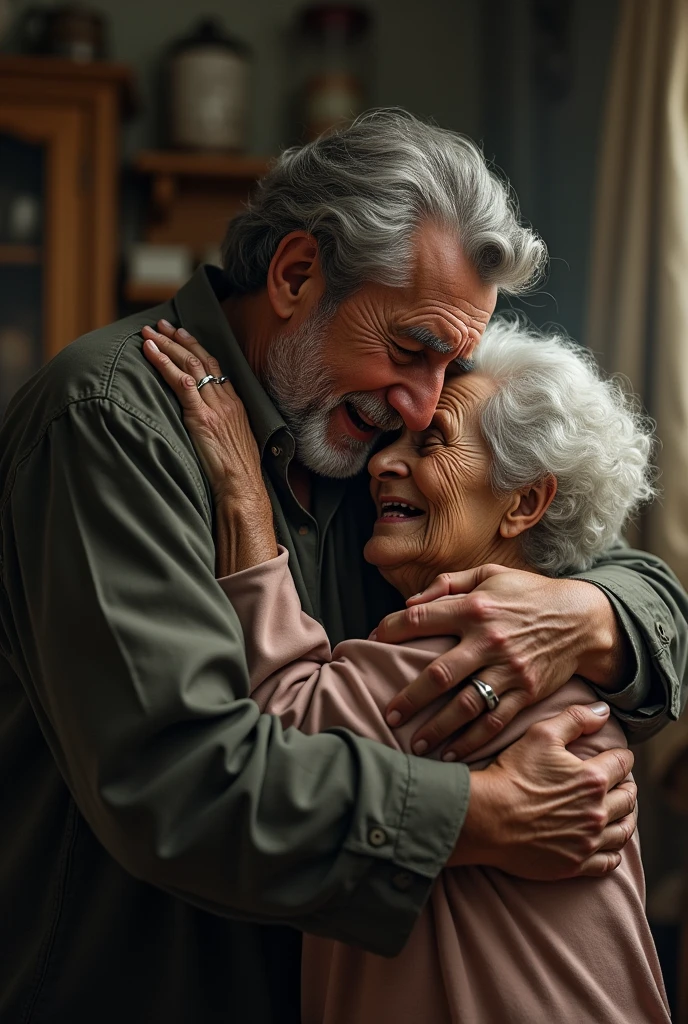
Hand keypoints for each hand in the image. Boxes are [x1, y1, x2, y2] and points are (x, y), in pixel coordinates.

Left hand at [141, 321, 264, 507]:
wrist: (242, 486)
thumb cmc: (236, 473)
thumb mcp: (233, 441)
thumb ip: (220, 425)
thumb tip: (204, 421)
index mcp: (235, 404)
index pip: (215, 367)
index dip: (197, 348)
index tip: (182, 334)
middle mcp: (226, 400)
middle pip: (201, 360)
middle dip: (179, 339)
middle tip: (161, 325)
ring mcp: (215, 407)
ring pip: (190, 366)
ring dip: (167, 346)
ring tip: (149, 333)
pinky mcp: (202, 418)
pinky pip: (181, 383)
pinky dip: (164, 364)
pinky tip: (150, 353)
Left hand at [378, 564, 627, 759]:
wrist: (581, 618)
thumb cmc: (528, 594)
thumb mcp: (489, 574)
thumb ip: (447, 583)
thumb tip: (410, 602)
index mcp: (474, 607)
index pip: (420, 619)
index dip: (391, 630)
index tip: (372, 643)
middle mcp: (489, 640)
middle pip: (439, 675)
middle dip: (410, 699)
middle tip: (389, 715)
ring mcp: (509, 669)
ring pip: (465, 706)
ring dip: (437, 729)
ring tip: (416, 744)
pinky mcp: (527, 692)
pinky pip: (495, 721)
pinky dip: (472, 741)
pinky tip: (452, 754)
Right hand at [449, 702, 636, 878]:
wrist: (486, 817)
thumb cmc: (511, 774)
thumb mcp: (540, 734)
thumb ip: (575, 719)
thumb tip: (604, 712)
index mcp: (593, 779)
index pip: (623, 764)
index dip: (621, 757)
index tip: (617, 757)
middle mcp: (597, 812)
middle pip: (628, 798)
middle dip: (626, 786)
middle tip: (619, 782)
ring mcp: (588, 841)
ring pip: (624, 830)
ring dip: (625, 817)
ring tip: (619, 810)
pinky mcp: (576, 864)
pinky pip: (609, 861)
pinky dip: (614, 850)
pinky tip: (607, 841)